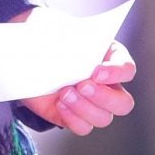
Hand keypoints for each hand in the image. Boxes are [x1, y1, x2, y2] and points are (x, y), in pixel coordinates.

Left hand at [19, 41, 135, 135]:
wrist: (27, 51)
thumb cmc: (49, 35)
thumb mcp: (57, 27)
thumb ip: (69, 36)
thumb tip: (68, 50)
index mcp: (109, 57)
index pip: (127, 69)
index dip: (117, 73)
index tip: (97, 71)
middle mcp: (106, 84)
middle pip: (123, 103)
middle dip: (104, 97)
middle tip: (82, 85)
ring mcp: (91, 103)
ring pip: (103, 118)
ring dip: (84, 108)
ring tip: (64, 93)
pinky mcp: (74, 116)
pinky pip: (83, 127)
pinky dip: (72, 118)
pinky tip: (59, 103)